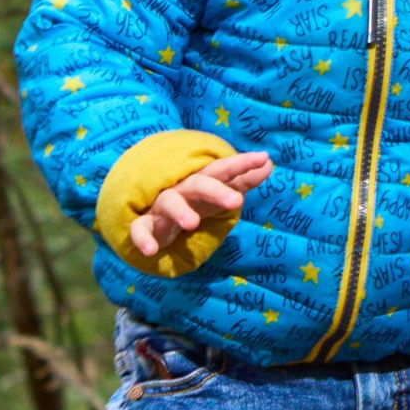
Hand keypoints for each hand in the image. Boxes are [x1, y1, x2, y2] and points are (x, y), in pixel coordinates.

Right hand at [127, 145, 271, 262]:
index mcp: (202, 181)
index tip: (263, 158)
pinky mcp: (145, 226)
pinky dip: (143, 239)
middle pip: (198, 185)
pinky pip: (140, 229)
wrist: (154, 217)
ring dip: (180, 211)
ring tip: (192, 223)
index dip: (241, 163)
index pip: (222, 169)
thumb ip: (243, 180)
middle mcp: (182, 190)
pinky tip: (151, 251)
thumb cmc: (193, 202)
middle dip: (215, 191)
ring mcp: (162, 207)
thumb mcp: (218, 193)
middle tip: (236, 201)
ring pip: (169, 203)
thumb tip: (269, 162)